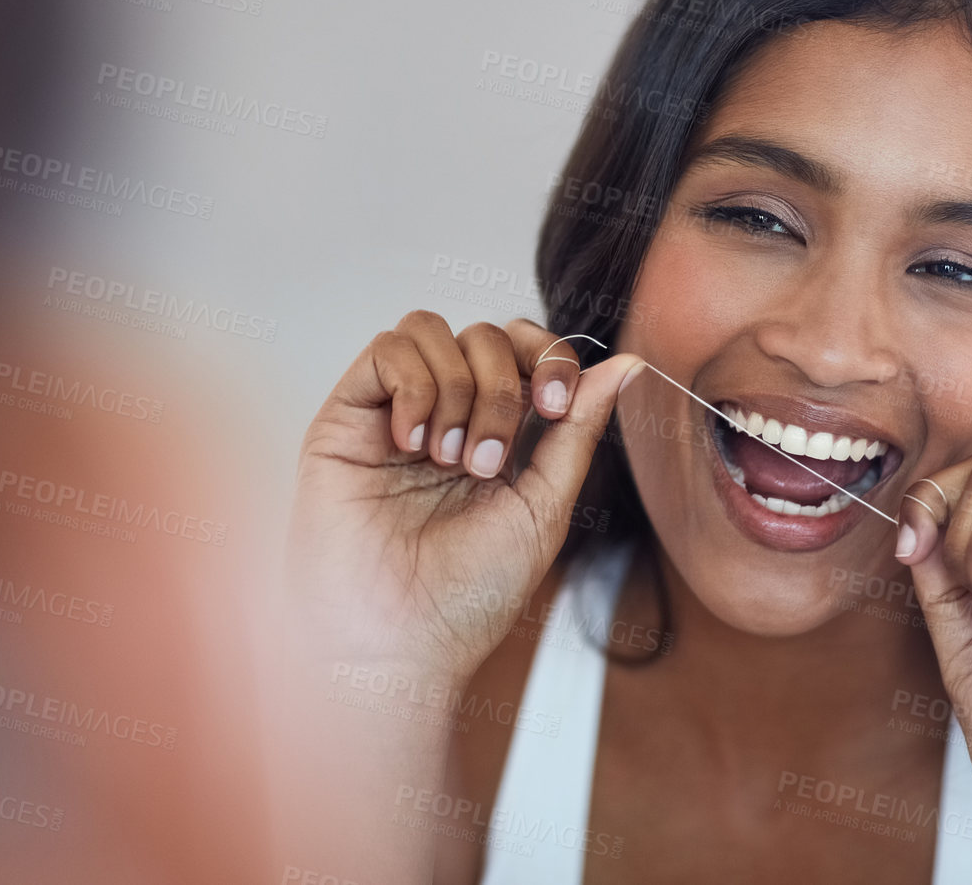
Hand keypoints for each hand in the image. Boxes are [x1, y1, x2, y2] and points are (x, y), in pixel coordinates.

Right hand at [286, 311, 643, 688]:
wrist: (401, 643)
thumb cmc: (468, 596)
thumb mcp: (544, 505)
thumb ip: (578, 430)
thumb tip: (627, 363)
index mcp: (496, 434)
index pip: (524, 350)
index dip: (547, 356)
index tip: (553, 406)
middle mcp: (443, 416)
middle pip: (483, 335)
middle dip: (502, 388)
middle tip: (488, 461)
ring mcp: (392, 413)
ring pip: (432, 329)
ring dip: (457, 389)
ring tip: (448, 460)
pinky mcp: (345, 418)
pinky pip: (386, 349)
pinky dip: (413, 384)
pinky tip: (412, 442)